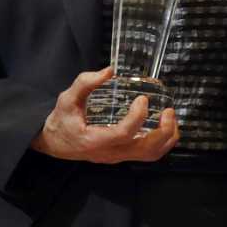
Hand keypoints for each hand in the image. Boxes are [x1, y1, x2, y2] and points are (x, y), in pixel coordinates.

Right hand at [30, 67, 178, 163]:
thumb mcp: (66, 99)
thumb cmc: (61, 121)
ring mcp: (118, 157)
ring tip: (171, 117)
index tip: (142, 99)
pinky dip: (163, 141)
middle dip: (163, 131)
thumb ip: (84, 83)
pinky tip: (166, 125)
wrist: (55, 143)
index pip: (122, 134)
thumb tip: (109, 70)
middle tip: (168, 110)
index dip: (137, 117)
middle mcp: (109, 153)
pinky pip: (149, 154)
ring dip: (167, 138)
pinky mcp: (123, 155)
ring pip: (151, 155)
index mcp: (93, 141)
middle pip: (145, 150)